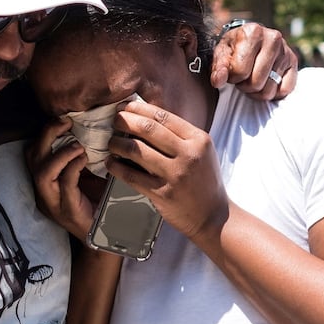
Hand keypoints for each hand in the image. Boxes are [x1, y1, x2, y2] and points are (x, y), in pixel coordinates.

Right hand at [25, 118, 95, 239]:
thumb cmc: (97, 201)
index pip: (32, 152)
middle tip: (66, 123)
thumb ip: (81, 155)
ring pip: (42, 173)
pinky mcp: (68, 210)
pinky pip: (65, 184)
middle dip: (47, 135)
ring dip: (59, 154)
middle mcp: (43, 191)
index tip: (63, 120)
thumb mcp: (86, 174)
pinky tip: (85, 159)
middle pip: (32, 157)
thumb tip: (90, 126)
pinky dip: (73, 167)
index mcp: (44, 180)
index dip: (44, 133)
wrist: (107, 233)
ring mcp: (53, 203)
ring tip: (77, 145)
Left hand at [106, 101, 228, 239]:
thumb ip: (178, 135)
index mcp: (198, 140)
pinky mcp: (163, 194)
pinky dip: (116, 167)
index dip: (139, 109)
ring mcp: (175, 175)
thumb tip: (144, 116)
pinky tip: (110, 163)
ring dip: (117, 143)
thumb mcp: (200, 151)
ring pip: (136, 150)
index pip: (163, 116)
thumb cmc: (203, 180)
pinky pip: (132, 176)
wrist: (213, 216)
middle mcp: (189, 155)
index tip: (125, 107)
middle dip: (125, 121)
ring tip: (111, 142)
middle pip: (148, 129)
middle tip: (114, 121)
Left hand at [210, 21, 297, 100]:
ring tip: (251, 79)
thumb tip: (218, 81)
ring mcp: (286, 50)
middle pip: (256, 83)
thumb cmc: (234, 48)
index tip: (231, 72)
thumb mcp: (221, 54)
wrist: (250, 39)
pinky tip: (265, 82)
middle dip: (244, 86)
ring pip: (269, 90)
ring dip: (257, 92)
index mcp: (252, 32)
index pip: (240, 71)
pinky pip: (284, 90)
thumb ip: (218, 68)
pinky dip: (273, 92)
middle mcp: (273, 38)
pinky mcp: (294, 62)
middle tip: (242, 78)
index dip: (232, 77)